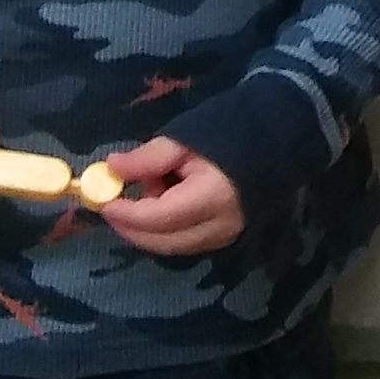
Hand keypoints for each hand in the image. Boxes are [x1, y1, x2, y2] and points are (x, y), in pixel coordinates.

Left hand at [101, 135, 246, 258]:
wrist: (277, 138)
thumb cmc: (228, 132)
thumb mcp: (183, 138)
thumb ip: (147, 159)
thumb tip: (111, 168)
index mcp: (212, 197)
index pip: (158, 218)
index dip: (127, 214)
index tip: (102, 202)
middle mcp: (221, 225)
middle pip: (163, 241)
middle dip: (132, 228)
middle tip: (111, 206)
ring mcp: (228, 235)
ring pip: (174, 246)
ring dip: (149, 228)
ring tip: (146, 194)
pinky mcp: (229, 236)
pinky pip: (187, 242)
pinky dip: (167, 230)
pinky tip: (164, 203)